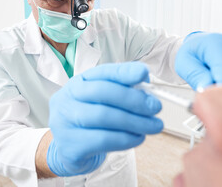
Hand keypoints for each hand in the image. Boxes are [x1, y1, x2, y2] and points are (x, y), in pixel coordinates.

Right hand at [47, 62, 163, 175]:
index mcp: (78, 83)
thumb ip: (121, 91)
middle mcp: (67, 99)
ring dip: (135, 121)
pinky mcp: (70, 146)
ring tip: (154, 126)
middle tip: (156, 107)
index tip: (144, 73)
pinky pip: (103, 140)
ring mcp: (65, 123)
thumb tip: (147, 86)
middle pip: (103, 92)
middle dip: (134, 99)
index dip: (124, 71)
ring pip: (104, 116)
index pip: (102, 72)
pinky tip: (139, 138)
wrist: (66, 150)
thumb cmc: (89, 121)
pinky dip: (126, 138)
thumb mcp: (100, 102)